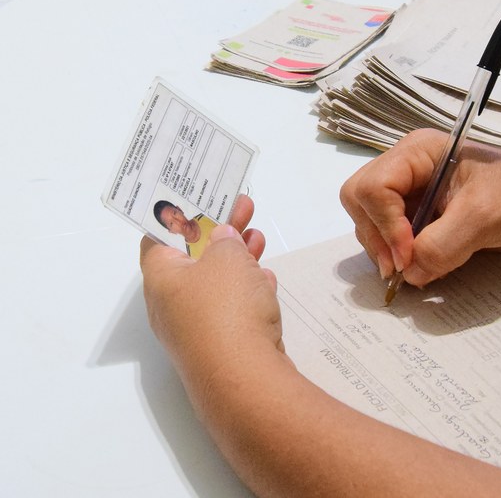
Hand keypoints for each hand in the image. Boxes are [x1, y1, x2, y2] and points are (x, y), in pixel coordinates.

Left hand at [140, 195, 288, 380]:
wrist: (244, 378)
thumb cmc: (226, 308)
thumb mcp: (226, 258)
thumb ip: (225, 240)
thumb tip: (221, 237)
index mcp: (161, 278)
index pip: (157, 237)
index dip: (178, 215)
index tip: (201, 199)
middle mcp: (171, 304)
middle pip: (192, 258)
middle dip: (220, 232)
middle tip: (244, 209)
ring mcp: (196, 328)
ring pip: (216, 283)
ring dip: (238, 259)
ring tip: (260, 239)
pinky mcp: (222, 345)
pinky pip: (231, 308)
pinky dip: (247, 289)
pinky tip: (266, 279)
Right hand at [340, 129, 500, 286]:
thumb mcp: (483, 216)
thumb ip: (442, 244)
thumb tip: (410, 274)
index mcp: (417, 153)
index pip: (374, 186)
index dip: (385, 225)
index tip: (408, 256)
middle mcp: (406, 169)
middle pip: (360, 202)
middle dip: (377, 237)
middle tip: (401, 268)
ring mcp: (409, 194)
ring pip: (369, 223)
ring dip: (385, 251)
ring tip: (414, 270)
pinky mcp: (417, 217)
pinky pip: (389, 238)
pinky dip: (398, 257)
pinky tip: (419, 267)